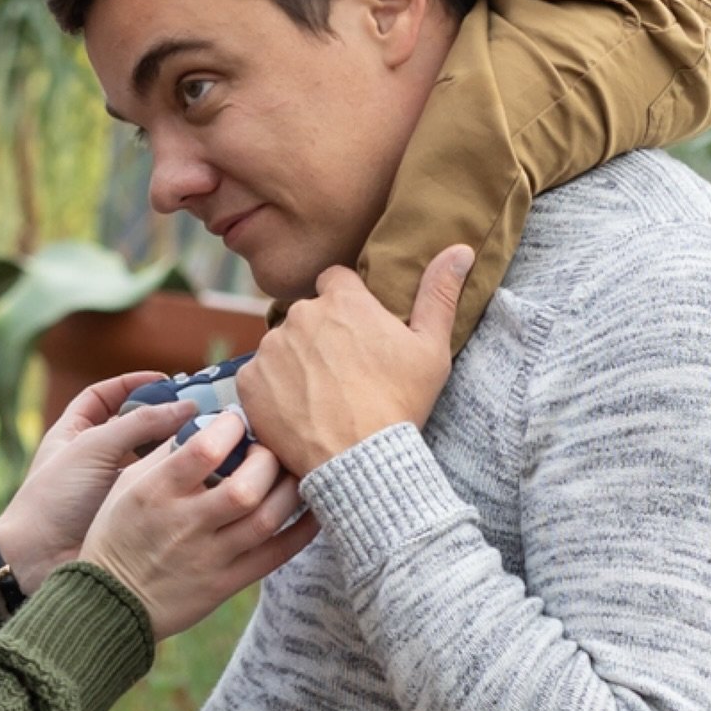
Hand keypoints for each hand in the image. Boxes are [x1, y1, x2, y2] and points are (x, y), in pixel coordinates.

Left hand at [0, 373, 198, 594]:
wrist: (37, 560)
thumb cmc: (55, 497)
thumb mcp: (94, 447)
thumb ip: (139, 424)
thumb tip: (186, 408)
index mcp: (75, 432)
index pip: (105, 396)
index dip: (132, 384)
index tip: (165, 380)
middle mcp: (94, 456)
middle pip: (133, 426)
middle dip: (162, 416)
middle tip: (197, 410)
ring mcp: (110, 485)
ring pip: (148, 458)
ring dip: (173, 447)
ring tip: (205, 438)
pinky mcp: (126, 512)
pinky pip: (155, 489)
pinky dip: (176, 479)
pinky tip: (200, 472)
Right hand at [79, 412, 316, 639]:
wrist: (111, 602)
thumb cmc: (117, 532)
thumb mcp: (128, 484)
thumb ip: (165, 451)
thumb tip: (205, 419)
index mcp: (157, 492)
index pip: (204, 451)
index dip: (231, 426)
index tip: (238, 417)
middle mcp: (185, 524)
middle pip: (245, 488)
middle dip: (267, 459)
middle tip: (269, 447)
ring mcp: (209, 557)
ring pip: (266, 520)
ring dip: (289, 489)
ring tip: (292, 470)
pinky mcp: (225, 583)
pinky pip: (275, 555)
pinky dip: (301, 530)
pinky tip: (313, 509)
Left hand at [237, 246, 473, 476]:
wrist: (361, 462)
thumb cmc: (400, 404)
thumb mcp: (432, 349)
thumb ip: (439, 292)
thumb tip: (460, 248)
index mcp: (342, 300)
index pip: (335, 282)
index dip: (346, 304)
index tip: (358, 333)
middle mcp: (301, 314)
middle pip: (308, 314)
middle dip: (321, 334)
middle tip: (342, 372)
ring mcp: (271, 347)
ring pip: (282, 345)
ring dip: (295, 362)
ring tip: (321, 396)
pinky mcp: (249, 380)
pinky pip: (258, 376)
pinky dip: (272, 390)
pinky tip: (297, 411)